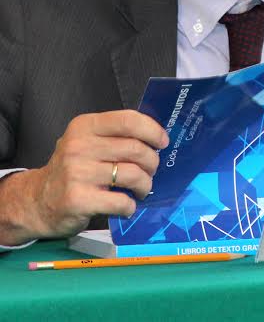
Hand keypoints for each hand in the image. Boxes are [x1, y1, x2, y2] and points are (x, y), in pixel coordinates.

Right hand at [0, 110, 167, 244]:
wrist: (37, 200)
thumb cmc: (72, 169)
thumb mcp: (86, 142)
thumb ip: (114, 136)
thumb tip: (155, 136)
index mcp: (85, 126)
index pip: (127, 120)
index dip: (152, 130)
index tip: (162, 141)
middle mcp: (79, 146)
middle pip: (135, 149)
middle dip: (152, 162)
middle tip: (151, 170)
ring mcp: (78, 173)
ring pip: (133, 175)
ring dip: (145, 185)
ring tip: (142, 189)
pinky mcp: (79, 199)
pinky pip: (121, 201)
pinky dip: (130, 205)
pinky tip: (126, 205)